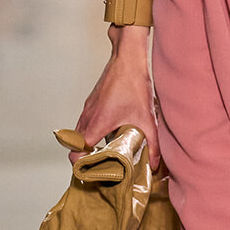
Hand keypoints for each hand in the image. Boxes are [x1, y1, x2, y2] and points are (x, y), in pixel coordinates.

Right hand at [73, 28, 159, 166]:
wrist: (127, 59)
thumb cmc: (134, 86)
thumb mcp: (147, 118)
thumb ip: (152, 144)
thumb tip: (155, 164)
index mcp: (97, 124)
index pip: (76, 150)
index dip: (79, 163)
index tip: (89, 170)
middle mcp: (88, 117)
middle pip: (74, 144)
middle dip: (83, 157)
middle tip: (97, 166)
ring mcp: (88, 109)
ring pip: (78, 133)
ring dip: (85, 144)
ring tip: (101, 154)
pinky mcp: (91, 102)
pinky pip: (84, 122)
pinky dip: (89, 132)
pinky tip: (106, 134)